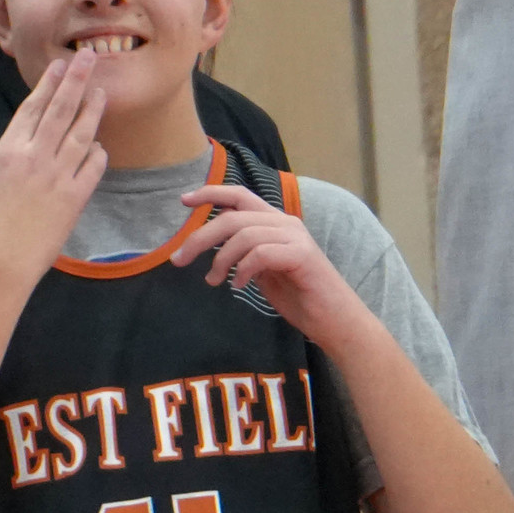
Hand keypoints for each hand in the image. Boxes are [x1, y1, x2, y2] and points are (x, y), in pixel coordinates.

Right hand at [0, 50, 106, 289]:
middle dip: (76, 81)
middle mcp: (35, 158)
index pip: (32, 108)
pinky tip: (99, 144)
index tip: (60, 66)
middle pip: (60, 110)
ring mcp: (58, 176)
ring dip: (93, 110)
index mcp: (7, 151)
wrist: (0, 265)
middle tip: (88, 57)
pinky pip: (94, 166)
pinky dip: (98, 152)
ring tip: (101, 91)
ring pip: (82, 134)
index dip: (47, 85)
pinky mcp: (75, 197)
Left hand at [169, 184, 365, 349]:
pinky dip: (242, 269)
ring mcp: (295, 237)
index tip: (184, 200)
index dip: (211, 193)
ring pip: (243, 234)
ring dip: (220, 259)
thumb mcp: (262, 268)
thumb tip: (212, 245)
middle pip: (232, 216)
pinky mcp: (301, 255)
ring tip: (213, 280)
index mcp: (275, 222)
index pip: (240, 195)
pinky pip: (260, 253)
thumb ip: (243, 251)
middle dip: (200, 236)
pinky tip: (238, 286)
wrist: (334, 320)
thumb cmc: (298, 295)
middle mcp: (285, 222)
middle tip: (179, 259)